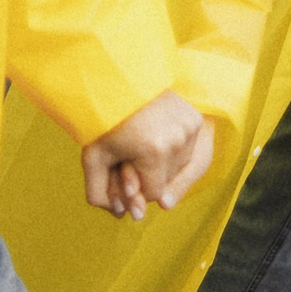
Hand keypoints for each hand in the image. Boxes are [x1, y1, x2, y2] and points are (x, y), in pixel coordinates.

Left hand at [82, 92, 213, 219]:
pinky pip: (191, 150)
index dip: (135, 186)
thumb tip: (120, 215)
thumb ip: (100, 192)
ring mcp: (190, 128)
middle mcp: (178, 140)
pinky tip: (160, 138)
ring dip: (163, 164)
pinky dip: (175, 150)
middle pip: (168, 182)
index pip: (154, 194)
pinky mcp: (196, 119)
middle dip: (149, 176)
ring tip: (144, 143)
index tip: (122, 169)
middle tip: (130, 155)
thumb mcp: (94, 155)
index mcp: (152, 152)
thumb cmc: (104, 118)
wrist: (120, 77)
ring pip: (181, 168)